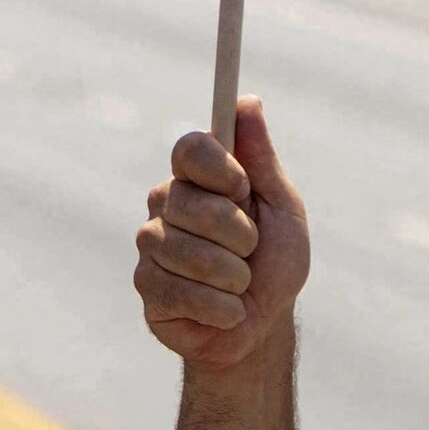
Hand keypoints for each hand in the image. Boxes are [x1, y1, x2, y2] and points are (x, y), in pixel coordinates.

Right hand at [136, 104, 310, 376]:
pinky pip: (181, 292)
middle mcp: (166, 204)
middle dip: (239, 237)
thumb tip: (249, 102)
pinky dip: (220, 308)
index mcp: (199, 179)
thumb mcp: (282, 209)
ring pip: (189, 253)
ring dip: (233, 278)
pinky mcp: (145, 287)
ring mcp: (150, 245)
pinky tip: (224, 311)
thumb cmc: (276, 264)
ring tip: (238, 286)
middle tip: (250, 252)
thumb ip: (262, 159)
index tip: (242, 188)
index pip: (189, 148)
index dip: (218, 168)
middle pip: (192, 203)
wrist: (262, 328)